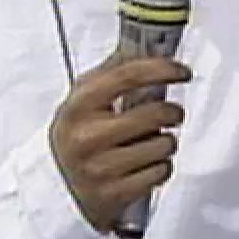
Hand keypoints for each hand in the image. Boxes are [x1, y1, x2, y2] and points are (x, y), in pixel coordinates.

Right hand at [47, 55, 190, 233]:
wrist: (57, 188)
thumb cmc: (76, 138)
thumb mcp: (82, 101)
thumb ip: (112, 74)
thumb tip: (144, 46)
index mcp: (79, 106)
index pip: (128, 76)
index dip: (162, 69)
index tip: (181, 71)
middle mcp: (87, 135)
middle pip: (154, 113)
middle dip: (172, 113)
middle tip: (171, 114)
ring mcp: (101, 167)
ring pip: (163, 145)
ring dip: (165, 143)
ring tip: (150, 143)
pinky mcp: (115, 193)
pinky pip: (161, 172)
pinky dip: (160, 167)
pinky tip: (145, 164)